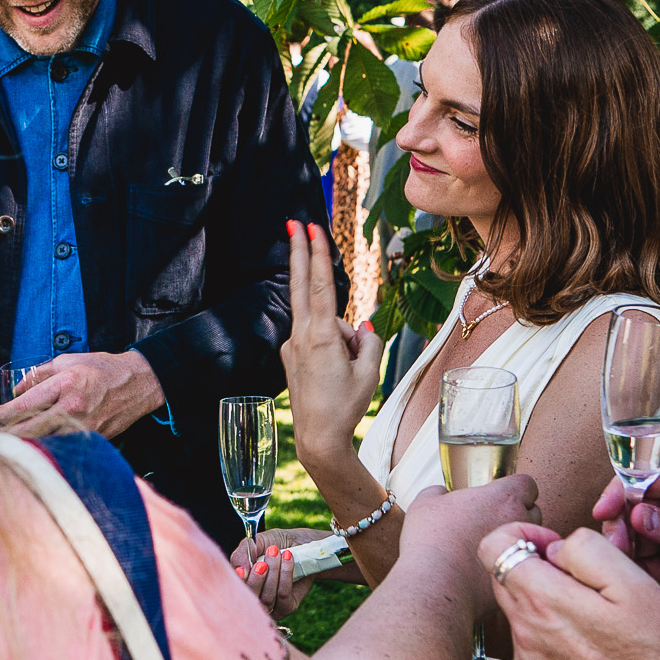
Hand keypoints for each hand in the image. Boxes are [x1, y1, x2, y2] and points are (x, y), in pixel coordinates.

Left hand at [0, 349, 164, 438]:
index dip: (4, 414)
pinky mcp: (92, 439)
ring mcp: (84, 427)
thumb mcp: (66, 361)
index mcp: (65, 384)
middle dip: (10, 432)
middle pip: (29, 430)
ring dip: (27, 442)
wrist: (137, 383)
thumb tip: (14, 391)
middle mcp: (73, 408)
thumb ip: (37, 375)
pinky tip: (40, 441)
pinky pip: (63, 445)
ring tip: (16, 437)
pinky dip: (48, 445)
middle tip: (0, 430)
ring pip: (44, 442)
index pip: (23, 406)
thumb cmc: (101, 369)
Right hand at [231, 527, 331, 617]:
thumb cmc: (275, 543)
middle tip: (263, 562)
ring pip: (267, 598)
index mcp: (240, 583)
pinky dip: (285, 575)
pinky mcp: (286, 607)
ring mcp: (269, 606)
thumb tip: (239, 571)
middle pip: (249, 600)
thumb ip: (242, 554)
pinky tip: (288, 558)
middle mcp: (252, 598)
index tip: (242, 570)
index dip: (237, 584)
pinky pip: (283, 596)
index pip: (233, 592)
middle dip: (256, 580)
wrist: (302, 544)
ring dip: (274, 573)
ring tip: (277, 552)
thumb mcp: (256, 543)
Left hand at [280, 220, 381, 465]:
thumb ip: (368, 340)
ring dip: (340, 337)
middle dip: (300, 252)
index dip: (317, 254)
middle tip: (293, 222)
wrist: (317, 437)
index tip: (310, 229)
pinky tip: (334, 373)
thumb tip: (359, 326)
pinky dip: (331, 346)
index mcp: (320, 336)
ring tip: (346, 373)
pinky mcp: (290, 356)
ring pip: (322, 324)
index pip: (320, 285)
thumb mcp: (369, 371)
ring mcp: (292, 346)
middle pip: (302, 285)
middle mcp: (300, 336)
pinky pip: (316, 339)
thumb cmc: (345, 405)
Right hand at [393, 475, 542, 618]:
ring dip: (515, 541)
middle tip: (490, 520)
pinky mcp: (516, 577)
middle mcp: (519, 521)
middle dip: (517, 514)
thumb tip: (440, 493)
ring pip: (528, 541)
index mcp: (502, 497)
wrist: (435, 584)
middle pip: (533, 511)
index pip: (527, 484)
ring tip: (488, 546)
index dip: (514, 488)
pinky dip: (506, 566)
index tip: (499, 495)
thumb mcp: (425, 504)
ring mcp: (521, 551)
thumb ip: (438, 492)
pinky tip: (482, 569)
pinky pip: (518, 568)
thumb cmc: (430, 540)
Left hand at [481, 522, 659, 659]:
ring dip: (549, 610)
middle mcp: (525, 635)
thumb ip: (585, 550)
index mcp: (544, 602)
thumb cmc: (659, 656)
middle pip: (505, 581)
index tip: (551, 546)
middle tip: (584, 584)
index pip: (492, 547)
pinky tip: (591, 653)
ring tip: (597, 625)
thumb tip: (555, 547)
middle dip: (538, 571)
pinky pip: (532, 652)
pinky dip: (554, 644)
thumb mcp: (635, 583)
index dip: (521, 536)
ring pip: (521, 618)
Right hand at [590, 460, 659, 602]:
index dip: (621, 491)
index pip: (646, 478)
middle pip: (632, 508)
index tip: (605, 509)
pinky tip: (633, 578)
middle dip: (618, 525)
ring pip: (633, 537)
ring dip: (622, 549)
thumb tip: (638, 516)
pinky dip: (635, 570)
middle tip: (616, 545)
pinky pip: (645, 564)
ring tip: (622, 563)